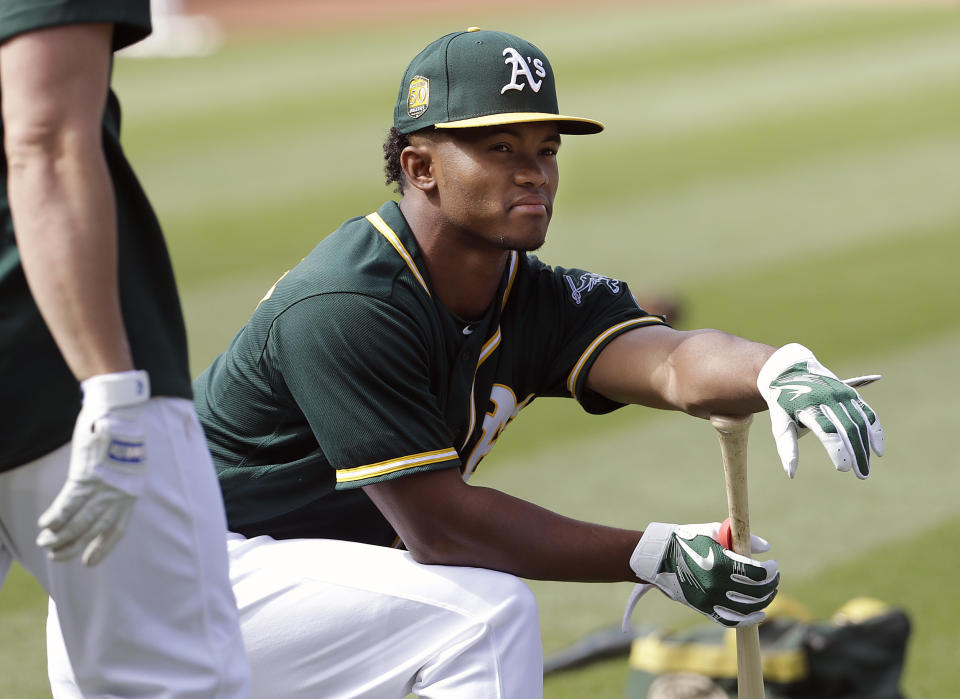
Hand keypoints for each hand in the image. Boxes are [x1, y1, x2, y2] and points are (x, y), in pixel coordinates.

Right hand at [36, 371, 149, 565]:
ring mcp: (103, 486)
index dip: (103, 547)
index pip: (118, 529)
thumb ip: (119, 481)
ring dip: (60, 535)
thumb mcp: (129, 463)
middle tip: (56, 555)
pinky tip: (44, 525)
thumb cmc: (122, 434)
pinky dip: (56, 516)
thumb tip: (107, 492)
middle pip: (94, 529)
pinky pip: (68, 503)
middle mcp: (119, 494)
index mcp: (131, 492)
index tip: (88, 562)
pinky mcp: (86, 476)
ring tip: (44, 543)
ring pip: (79, 521)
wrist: (121, 412)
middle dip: (73, 546)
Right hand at [622, 522, 777, 629]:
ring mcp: (711, 599)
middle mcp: (717, 584)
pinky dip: (747, 620)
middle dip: (770, 585)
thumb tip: (766, 548)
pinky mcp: (704, 609)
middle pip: (756, 592)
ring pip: (747, 608)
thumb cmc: (688, 539)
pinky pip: (731, 620)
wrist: (659, 557)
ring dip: (763, 602)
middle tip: (774, 578)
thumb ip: (741, 538)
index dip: (771, 571)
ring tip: (769, 593)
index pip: (757, 573)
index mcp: (720, 562)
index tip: (773, 565)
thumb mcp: (712, 531)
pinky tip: (758, 614)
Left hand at [757, 343, 883, 478]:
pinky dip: (875, 431)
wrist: (790, 371)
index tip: (843, 468)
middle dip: (857, 453)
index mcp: (807, 406)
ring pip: (860, 422)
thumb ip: (787, 448)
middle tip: (861, 475)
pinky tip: (878, 450)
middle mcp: (827, 398)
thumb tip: (791, 474)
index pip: (827, 430)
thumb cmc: (783, 403)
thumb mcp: (780, 423)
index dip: (838, 450)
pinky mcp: (850, 393)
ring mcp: (841, 394)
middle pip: (848, 428)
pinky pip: (867, 413)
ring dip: (866, 446)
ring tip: (865, 468)